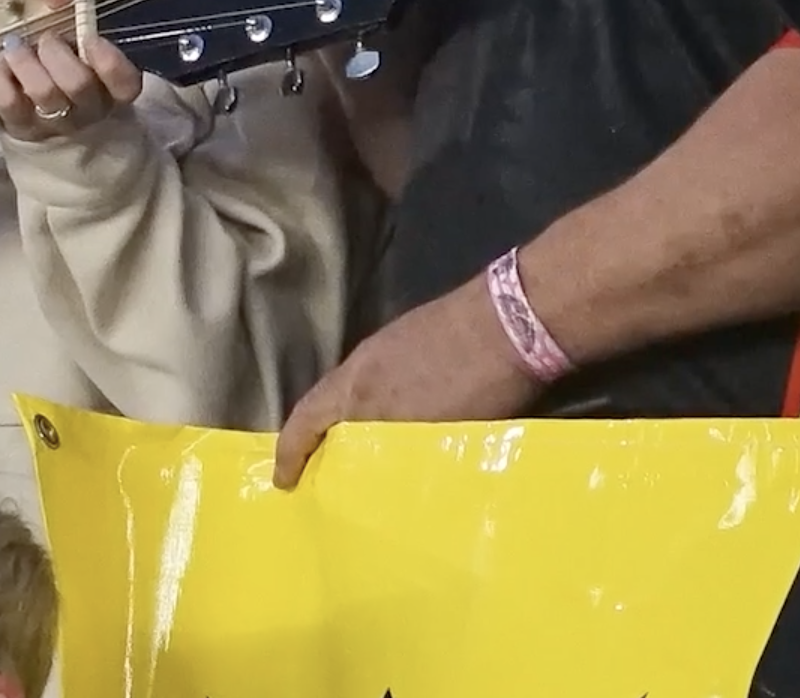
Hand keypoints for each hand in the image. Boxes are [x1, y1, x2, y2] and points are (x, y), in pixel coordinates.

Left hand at [0, 0, 145, 141]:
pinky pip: (9, 103)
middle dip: (56, 51)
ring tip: (16, 45)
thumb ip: (71, 6)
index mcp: (114, 89)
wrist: (47, 117)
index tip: (90, 38)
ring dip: (25, 60)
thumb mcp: (78, 36)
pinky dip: (1, 77)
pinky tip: (2, 64)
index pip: (125, 83)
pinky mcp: (22, 129)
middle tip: (45, 39)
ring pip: (43, 93)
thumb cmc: (70, 66)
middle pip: (77, 84)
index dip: (109, 59)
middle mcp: (89, 111)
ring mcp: (55, 124)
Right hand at [271, 277, 539, 488]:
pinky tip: (397, 417)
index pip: (305, 422)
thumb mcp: (436, 432)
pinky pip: (376, 378)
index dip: (290, 452)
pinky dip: (371, 403)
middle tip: (312, 470)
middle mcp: (363, 365)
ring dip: (344, 420)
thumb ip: (399, 451)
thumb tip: (381, 481)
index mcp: (358, 389)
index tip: (281, 481)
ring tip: (355, 451)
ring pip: (351, 392)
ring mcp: (389, 346)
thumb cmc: (478, 381)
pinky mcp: (415, 336)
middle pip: (322, 405)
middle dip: (311, 437)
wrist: (518, 319)